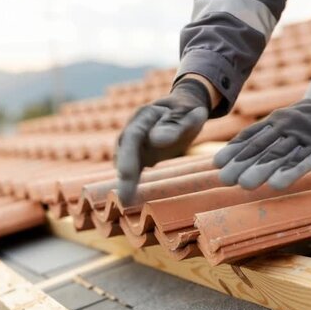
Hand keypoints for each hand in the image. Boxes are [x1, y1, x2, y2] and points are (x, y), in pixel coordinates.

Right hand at [115, 77, 211, 204]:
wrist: (184, 108)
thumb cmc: (187, 109)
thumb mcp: (186, 112)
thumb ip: (174, 124)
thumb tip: (156, 140)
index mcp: (144, 116)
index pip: (132, 135)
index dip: (127, 156)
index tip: (125, 174)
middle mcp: (133, 128)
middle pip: (123, 151)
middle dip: (124, 173)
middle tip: (123, 196)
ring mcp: (133, 143)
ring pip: (124, 162)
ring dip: (124, 181)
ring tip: (125, 201)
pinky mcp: (138, 156)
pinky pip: (132, 170)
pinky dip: (131, 183)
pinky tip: (129, 200)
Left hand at [214, 74, 310, 189]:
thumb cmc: (310, 119)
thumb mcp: (285, 120)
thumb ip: (265, 134)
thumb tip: (237, 153)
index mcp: (276, 121)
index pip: (251, 136)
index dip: (234, 150)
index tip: (217, 164)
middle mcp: (287, 128)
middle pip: (261, 147)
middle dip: (242, 163)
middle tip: (225, 179)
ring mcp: (305, 137)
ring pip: (280, 155)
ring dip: (261, 170)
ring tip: (244, 185)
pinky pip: (305, 161)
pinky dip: (291, 172)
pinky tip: (277, 184)